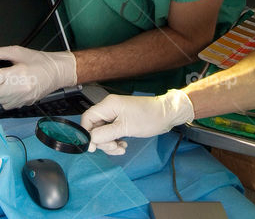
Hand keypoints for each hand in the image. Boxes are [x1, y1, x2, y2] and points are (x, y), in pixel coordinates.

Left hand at [0, 46, 76, 109]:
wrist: (56, 72)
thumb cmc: (39, 60)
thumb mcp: (17, 51)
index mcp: (19, 74)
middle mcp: (21, 88)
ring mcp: (23, 98)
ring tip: (2, 81)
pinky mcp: (24, 104)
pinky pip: (6, 105)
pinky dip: (3, 98)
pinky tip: (8, 89)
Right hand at [79, 90, 193, 154]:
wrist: (167, 115)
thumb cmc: (149, 117)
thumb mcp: (125, 128)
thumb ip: (105, 134)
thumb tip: (90, 140)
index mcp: (108, 105)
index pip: (88, 118)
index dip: (87, 133)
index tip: (93, 147)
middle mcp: (109, 108)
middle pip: (95, 127)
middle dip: (102, 141)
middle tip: (113, 147)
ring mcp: (115, 115)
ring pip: (103, 132)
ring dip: (110, 143)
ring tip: (121, 148)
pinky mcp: (121, 121)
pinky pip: (112, 133)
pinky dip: (115, 141)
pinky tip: (123, 145)